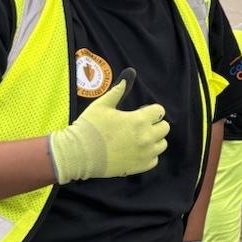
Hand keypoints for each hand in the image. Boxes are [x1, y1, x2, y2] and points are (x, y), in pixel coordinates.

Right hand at [48, 72, 169, 182]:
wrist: (76, 155)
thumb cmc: (88, 128)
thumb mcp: (101, 105)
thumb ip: (118, 91)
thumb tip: (129, 75)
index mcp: (139, 120)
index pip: (160, 111)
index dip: (150, 110)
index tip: (140, 113)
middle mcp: (146, 137)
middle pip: (164, 128)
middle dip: (154, 124)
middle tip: (138, 126)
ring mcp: (144, 154)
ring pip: (162, 144)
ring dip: (153, 140)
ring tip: (137, 139)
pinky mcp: (139, 167)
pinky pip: (154, 160)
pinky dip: (148, 155)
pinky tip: (136, 151)